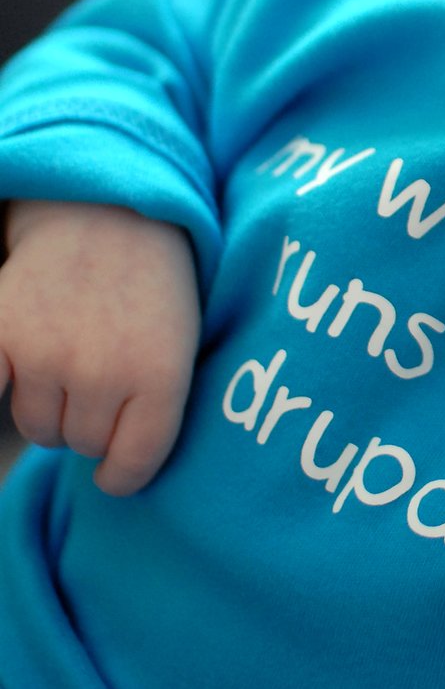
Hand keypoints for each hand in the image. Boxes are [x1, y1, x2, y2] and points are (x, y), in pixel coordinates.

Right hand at [0, 200, 200, 493]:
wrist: (110, 211)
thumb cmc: (153, 287)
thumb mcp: (181, 346)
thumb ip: (157, 410)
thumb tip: (113, 477)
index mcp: (161, 376)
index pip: (133, 465)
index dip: (121, 474)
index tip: (115, 471)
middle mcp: (103, 371)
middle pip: (83, 445)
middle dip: (91, 422)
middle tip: (101, 373)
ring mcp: (47, 352)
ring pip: (40, 428)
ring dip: (52, 407)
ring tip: (70, 356)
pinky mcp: (1, 331)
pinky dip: (4, 390)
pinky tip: (21, 371)